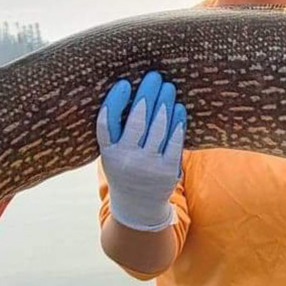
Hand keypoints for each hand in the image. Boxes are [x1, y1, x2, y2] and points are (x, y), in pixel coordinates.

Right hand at [97, 71, 187, 231]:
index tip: (124, 83)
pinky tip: (178, 108)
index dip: (115, 101)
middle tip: (154, 77)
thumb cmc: (124, 171)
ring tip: (168, 88)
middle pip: (137, 121)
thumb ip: (117, 132)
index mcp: (108, 153)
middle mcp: (126, 160)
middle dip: (147, 95)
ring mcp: (147, 166)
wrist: (138, 208)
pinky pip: (173, 141)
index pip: (107, 123)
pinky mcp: (167, 171)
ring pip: (158, 128)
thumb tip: (131, 93)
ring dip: (164, 104)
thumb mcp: (111, 155)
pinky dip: (177, 122)